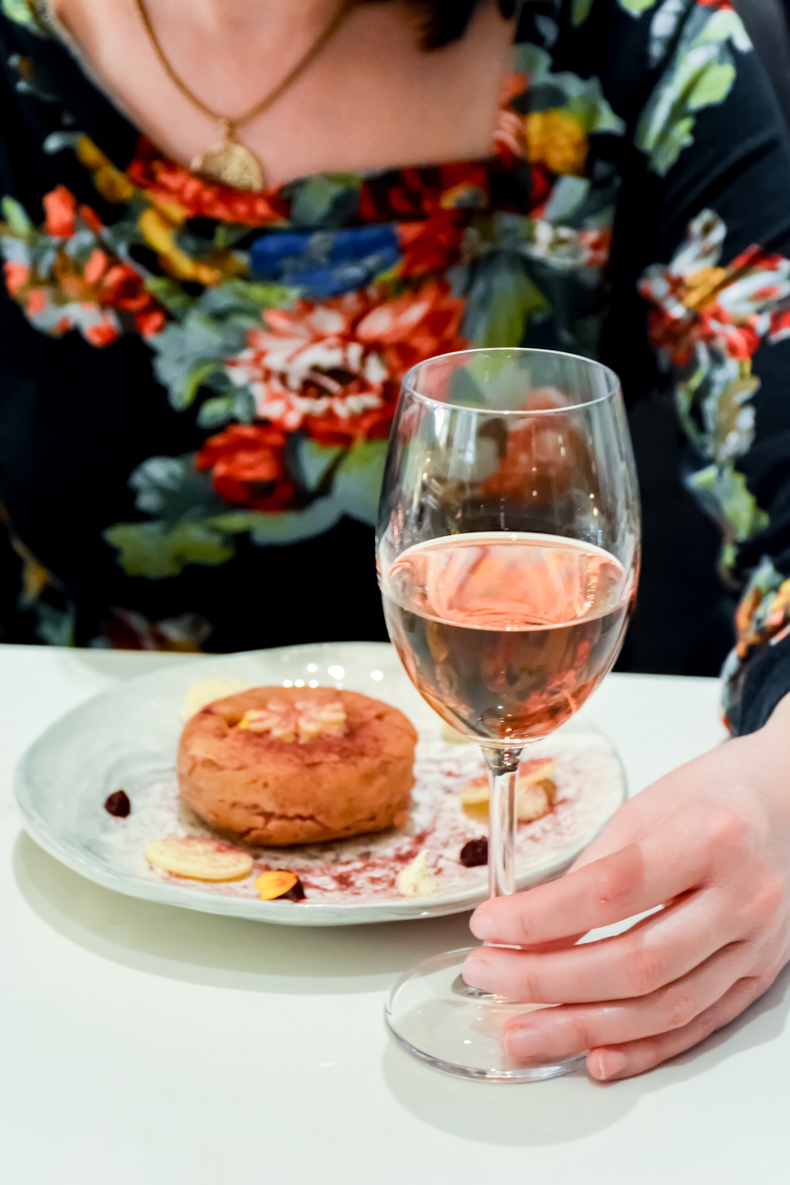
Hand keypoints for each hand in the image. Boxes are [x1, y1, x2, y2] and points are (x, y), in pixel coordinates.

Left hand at [462, 694, 789, 1080]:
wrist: (784, 804)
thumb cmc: (709, 797)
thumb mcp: (644, 811)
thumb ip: (591, 873)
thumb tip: (527, 934)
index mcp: (709, 839)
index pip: (611, 892)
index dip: (541, 917)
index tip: (489, 926)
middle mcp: (741, 898)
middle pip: (636, 961)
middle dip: (549, 980)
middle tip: (488, 977)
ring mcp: (755, 946)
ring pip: (665, 1007)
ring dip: (584, 1028)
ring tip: (522, 1032)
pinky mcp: (758, 978)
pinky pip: (697, 1027)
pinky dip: (643, 1049)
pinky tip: (595, 1057)